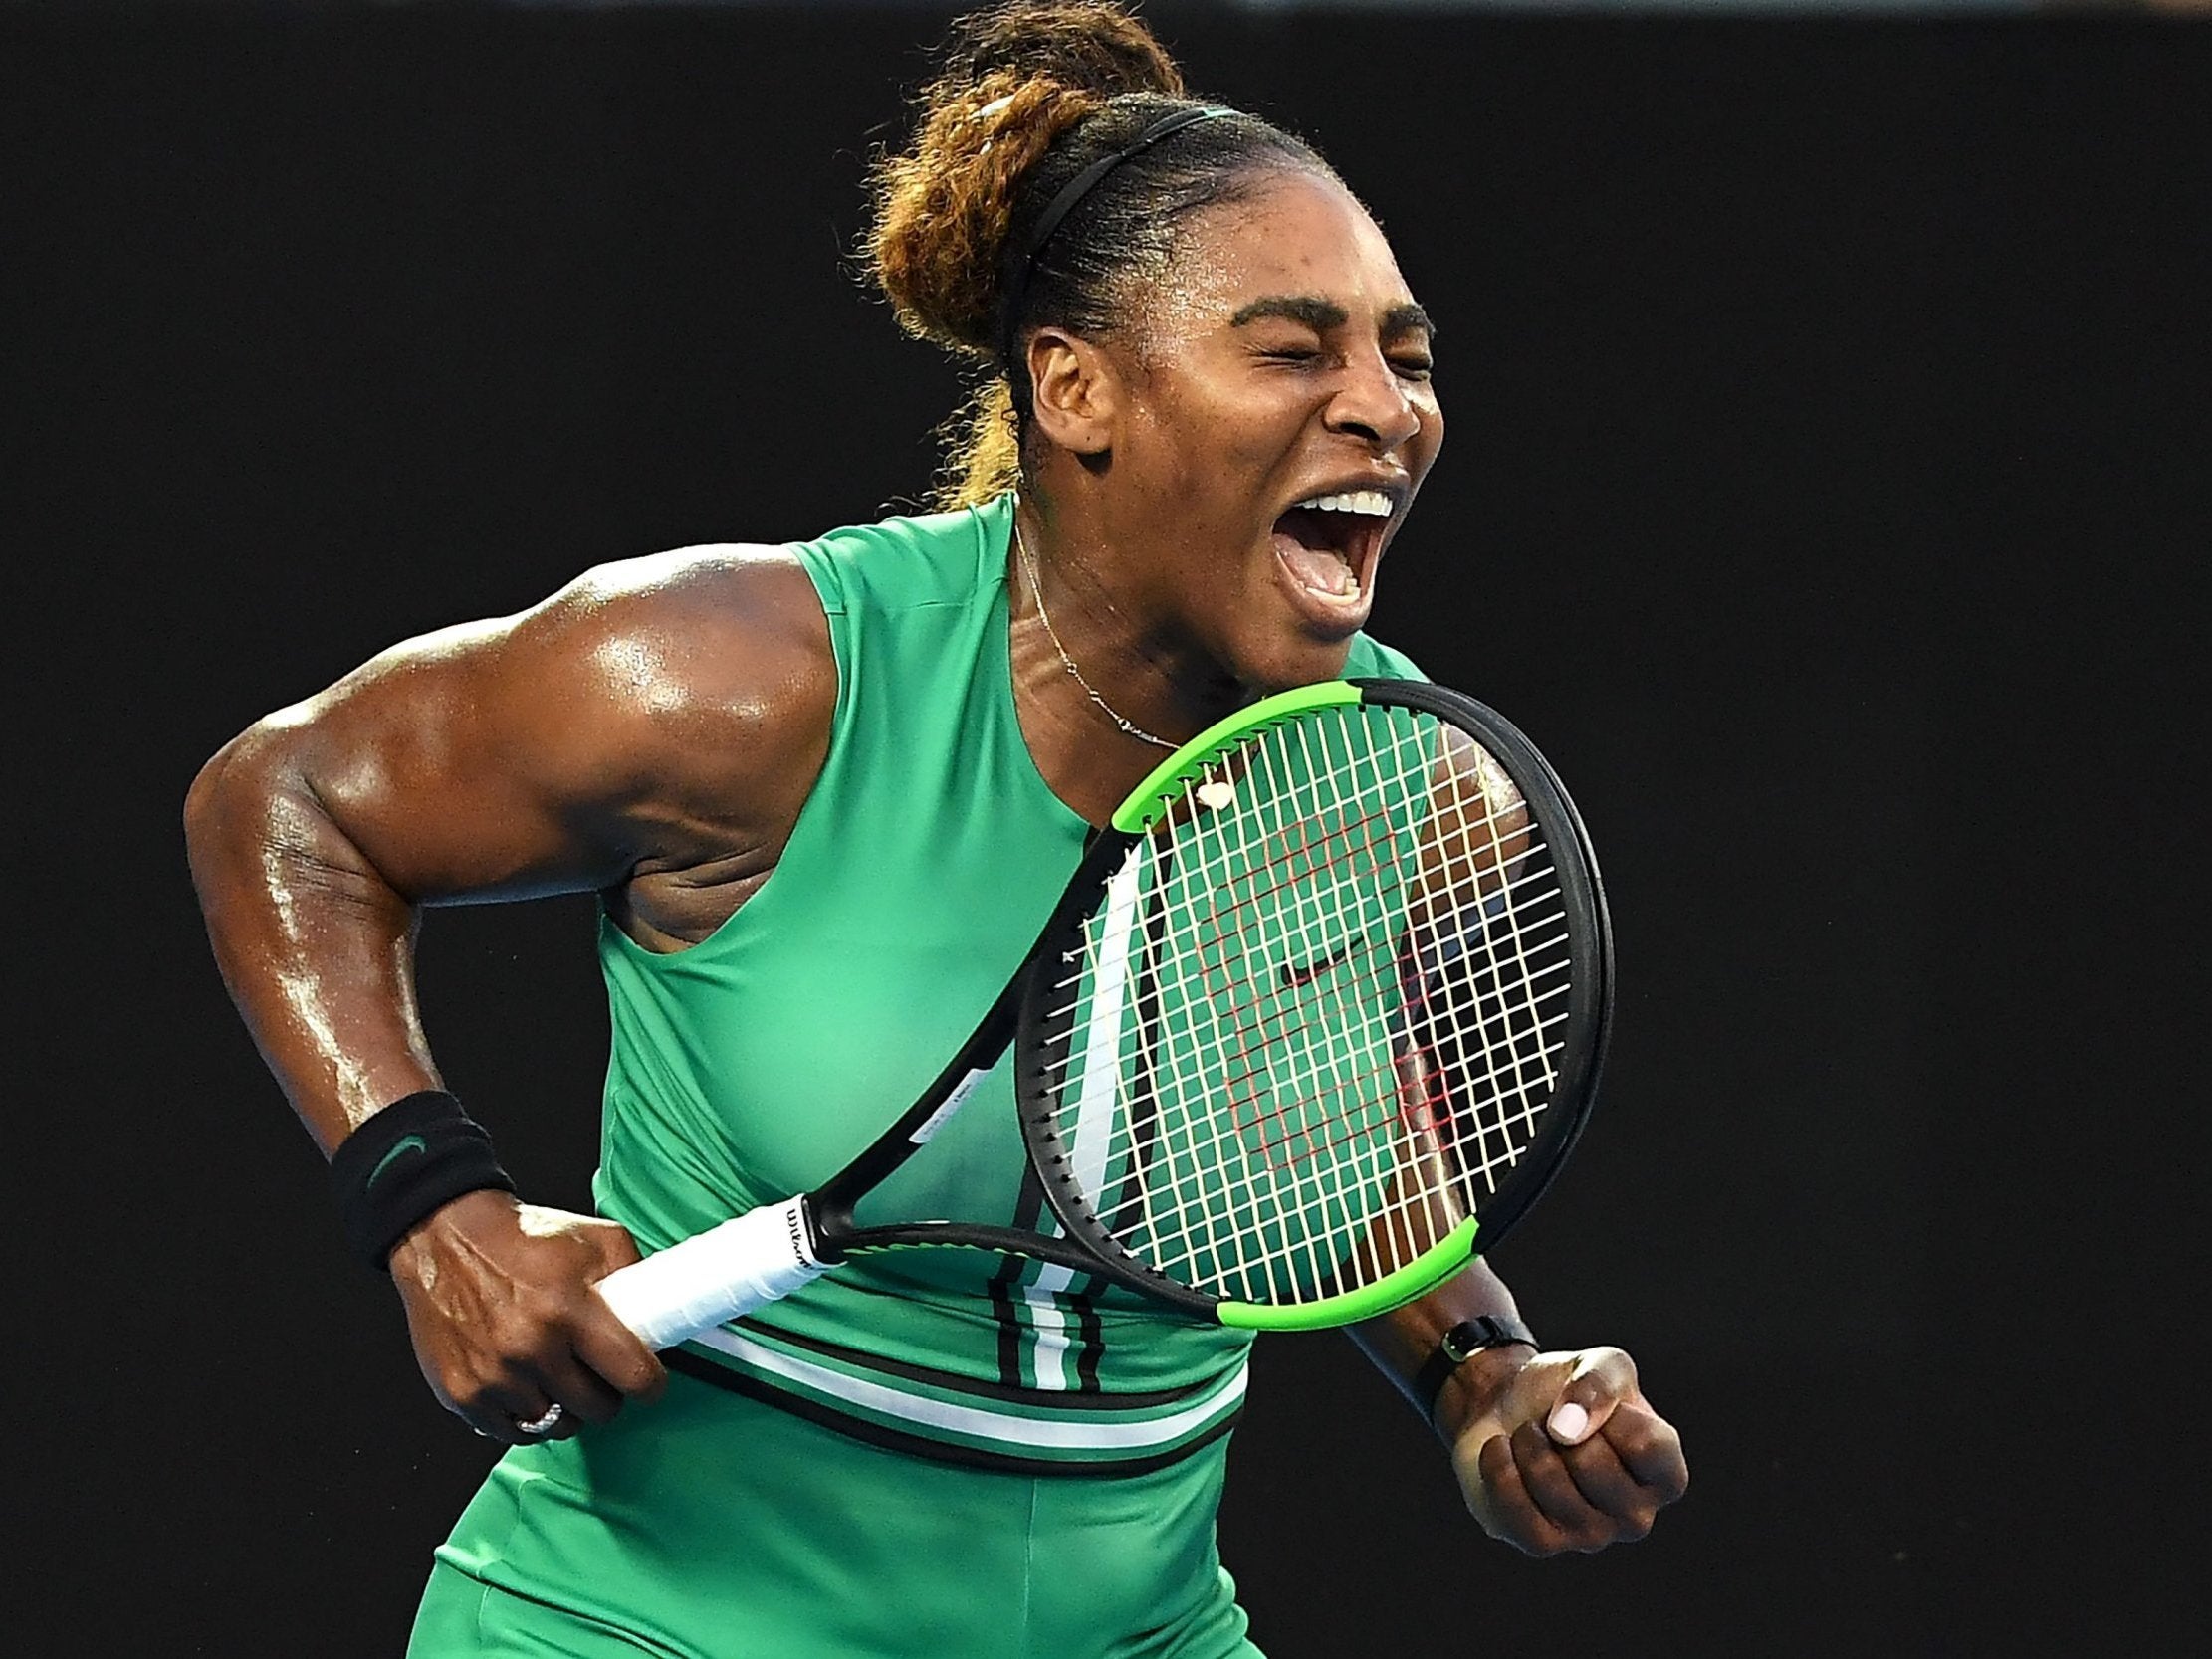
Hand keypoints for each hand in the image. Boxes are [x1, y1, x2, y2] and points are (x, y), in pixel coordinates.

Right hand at [387, 1189, 667, 1443]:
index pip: (632, 1375)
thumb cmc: (522, 1239)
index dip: (650, 1384)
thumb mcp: (595, 1239)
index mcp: (570, 1309)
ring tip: (561, 1379)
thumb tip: (662, 1310)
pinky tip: (528, 1388)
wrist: (446, 1237)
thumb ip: (634, 1275)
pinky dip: (524, 1418)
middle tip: (600, 1377)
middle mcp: (531, 1348)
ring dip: (565, 1409)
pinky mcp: (462, 1394)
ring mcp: (494, 1377)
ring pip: (555, 1426)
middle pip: (596, 1410)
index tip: (649, 1382)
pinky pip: (511, 1432)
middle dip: (607, 1397)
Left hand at [1447, 1345, 1686, 1555]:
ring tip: (1530, 1434)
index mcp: (1665, 1475)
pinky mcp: (1544, 1544)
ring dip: (1527, 1442)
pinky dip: (1500, 1470)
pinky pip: (1517, 1511)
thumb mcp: (1602, 1364)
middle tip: (1553, 1421)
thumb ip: (1601, 1384)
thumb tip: (1569, 1430)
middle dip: (1558, 1425)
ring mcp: (1592, 1536)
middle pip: (1593, 1464)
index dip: (1608, 1411)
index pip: (1646, 1446)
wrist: (1508, 1405)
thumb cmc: (1567, 1390)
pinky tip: (1502, 1451)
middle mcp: (1637, 1515)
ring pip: (1551, 1485)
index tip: (1591, 1400)